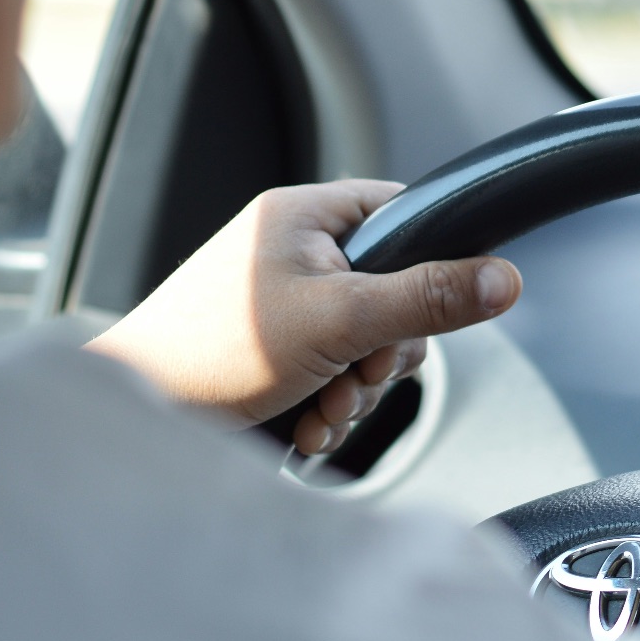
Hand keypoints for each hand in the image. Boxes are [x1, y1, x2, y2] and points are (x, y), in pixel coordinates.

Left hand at [86, 180, 521, 453]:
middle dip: (383, 356)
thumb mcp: (341, 321)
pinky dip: (328, 407)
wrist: (134, 418)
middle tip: (355, 376)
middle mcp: (293, 250)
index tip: (422, 313)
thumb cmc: (212, 354)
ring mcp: (281, 302)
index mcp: (304, 215)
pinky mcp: (271, 350)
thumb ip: (427, 299)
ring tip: (319, 411)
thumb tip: (506, 279)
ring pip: (366, 343)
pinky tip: (305, 425)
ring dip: (355, 391)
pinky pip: (332, 372)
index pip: (405, 215)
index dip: (429, 265)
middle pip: (394, 293)